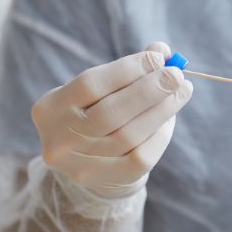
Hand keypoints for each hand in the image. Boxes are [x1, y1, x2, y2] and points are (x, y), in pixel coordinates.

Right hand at [32, 42, 192, 197]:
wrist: (87, 164)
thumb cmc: (96, 113)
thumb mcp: (100, 90)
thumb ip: (127, 69)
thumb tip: (161, 50)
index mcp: (49, 108)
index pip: (90, 84)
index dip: (127, 69)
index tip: (158, 57)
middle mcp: (59, 139)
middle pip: (110, 113)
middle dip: (149, 90)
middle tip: (176, 74)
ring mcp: (80, 165)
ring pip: (129, 135)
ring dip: (162, 109)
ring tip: (182, 90)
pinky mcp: (105, 181)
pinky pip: (141, 156)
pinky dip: (161, 133)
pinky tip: (170, 117)